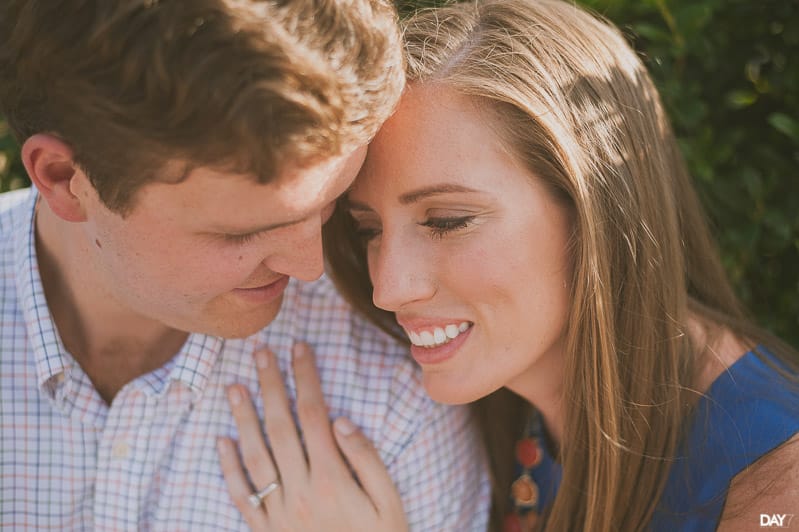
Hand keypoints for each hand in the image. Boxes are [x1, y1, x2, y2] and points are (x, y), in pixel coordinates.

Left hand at [217, 342, 408, 531]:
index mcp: (333, 479)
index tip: (300, 349)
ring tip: (234, 386)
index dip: (305, 378)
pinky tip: (222, 441)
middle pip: (280, 427)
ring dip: (244, 418)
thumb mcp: (390, 504)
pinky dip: (229, 468)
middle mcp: (300, 492)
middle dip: (271, 386)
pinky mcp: (266, 531)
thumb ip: (367, 460)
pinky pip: (242, 496)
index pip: (314, 414)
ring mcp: (279, 513)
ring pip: (255, 456)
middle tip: (261, 353)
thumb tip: (340, 420)